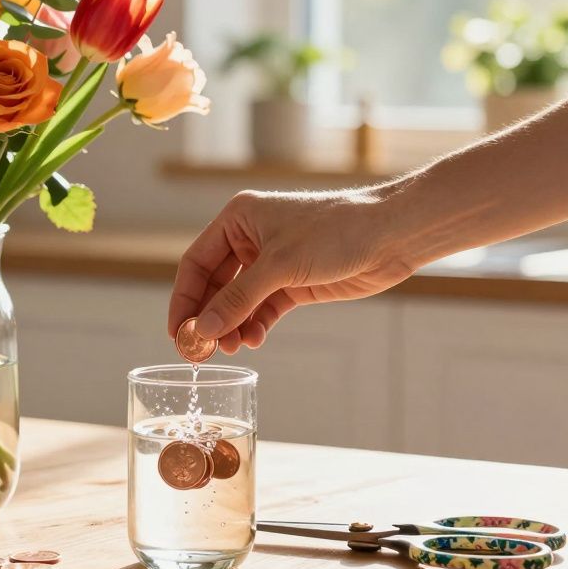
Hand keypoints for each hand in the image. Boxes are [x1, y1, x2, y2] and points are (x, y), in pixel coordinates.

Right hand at [168, 189, 416, 353]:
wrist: (390, 235)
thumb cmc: (335, 231)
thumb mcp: (280, 265)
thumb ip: (239, 299)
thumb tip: (204, 329)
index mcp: (238, 219)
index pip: (196, 262)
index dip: (184, 298)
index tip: (177, 332)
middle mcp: (250, 238)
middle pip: (215, 285)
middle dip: (209, 317)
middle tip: (201, 350)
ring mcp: (273, 262)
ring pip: (239, 301)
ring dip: (232, 325)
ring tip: (231, 348)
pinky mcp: (294, 282)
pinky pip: (263, 309)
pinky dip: (255, 325)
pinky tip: (253, 340)